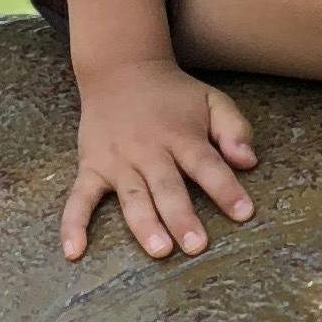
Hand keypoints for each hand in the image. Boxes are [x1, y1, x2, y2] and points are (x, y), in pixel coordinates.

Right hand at [63, 56, 258, 261]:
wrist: (120, 70)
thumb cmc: (173, 96)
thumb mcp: (211, 101)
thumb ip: (234, 129)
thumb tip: (248, 161)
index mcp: (180, 135)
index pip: (206, 165)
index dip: (225, 188)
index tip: (243, 213)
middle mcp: (148, 150)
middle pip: (167, 187)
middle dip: (181, 217)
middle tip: (196, 246)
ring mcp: (117, 161)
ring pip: (131, 197)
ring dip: (144, 224)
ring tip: (159, 249)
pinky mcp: (91, 167)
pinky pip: (79, 199)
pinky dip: (73, 225)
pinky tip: (74, 251)